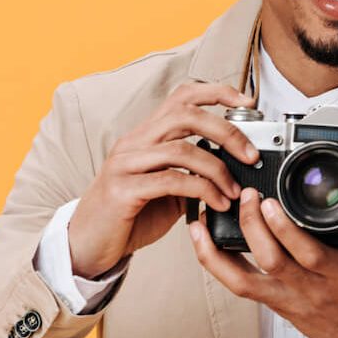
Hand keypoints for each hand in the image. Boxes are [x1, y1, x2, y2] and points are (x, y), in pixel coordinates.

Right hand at [68, 83, 260, 278]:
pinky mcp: (123, 190)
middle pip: (185, 115)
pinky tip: (217, 204)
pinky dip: (202, 190)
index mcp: (146, 135)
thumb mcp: (166, 189)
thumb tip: (234, 169)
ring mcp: (125, 164)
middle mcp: (134, 142)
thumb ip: (192, 173)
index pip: (182, 96)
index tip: (247, 101)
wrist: (87, 246)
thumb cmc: (129, 216)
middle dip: (226, 131)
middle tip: (250, 154)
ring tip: (235, 191)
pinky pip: (171, 181)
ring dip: (218, 169)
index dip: (216, 92)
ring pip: (181, 148)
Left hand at [189, 172, 337, 337]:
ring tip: (208, 214)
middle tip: (245, 195)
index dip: (286, 232)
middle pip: (274, 261)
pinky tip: (198, 237)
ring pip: (245, 278)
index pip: (310, 255)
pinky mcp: (270, 300)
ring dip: (223, 247)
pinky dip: (212, 262)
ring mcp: (285, 297)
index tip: (272, 203)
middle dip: (254, 228)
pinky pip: (235, 284)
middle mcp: (309, 289)